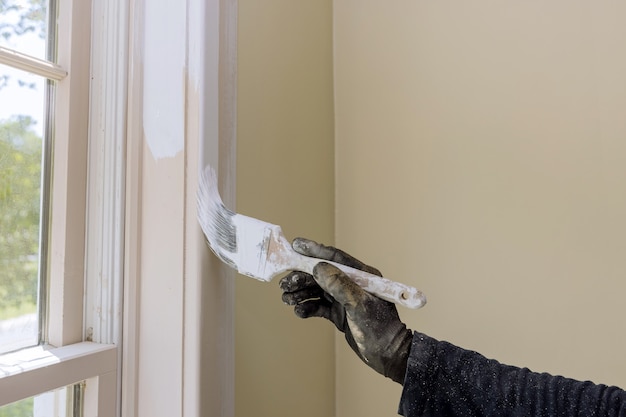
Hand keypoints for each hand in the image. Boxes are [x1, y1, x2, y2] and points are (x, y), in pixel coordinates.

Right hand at [279, 238, 412, 383]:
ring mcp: (344, 299)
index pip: (335, 257)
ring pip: (317, 290)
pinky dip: (307, 307)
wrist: (388, 356)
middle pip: (321, 274)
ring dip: (301, 292)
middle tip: (284, 283)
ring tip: (287, 298)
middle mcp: (351, 284)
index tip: (296, 246)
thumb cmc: (381, 330)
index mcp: (361, 275)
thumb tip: (319, 267)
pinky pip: (318, 306)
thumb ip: (339, 285)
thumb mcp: (359, 305)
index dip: (315, 250)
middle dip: (301, 277)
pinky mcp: (339, 313)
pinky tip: (299, 311)